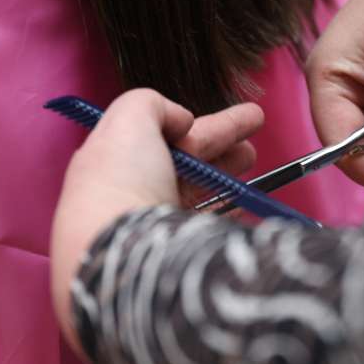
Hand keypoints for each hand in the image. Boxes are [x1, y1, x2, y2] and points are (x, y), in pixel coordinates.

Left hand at [51, 89, 262, 354]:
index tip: (228, 116)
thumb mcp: (128, 119)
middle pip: (182, 163)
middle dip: (220, 144)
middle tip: (252, 135)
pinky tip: (238, 208)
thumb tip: (179, 121)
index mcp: (109, 163)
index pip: (158, 135)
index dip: (195, 124)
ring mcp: (149, 229)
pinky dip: (222, 214)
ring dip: (226, 175)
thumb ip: (151, 103)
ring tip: (253, 163)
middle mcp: (127, 195)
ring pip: (194, 193)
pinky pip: (202, 230)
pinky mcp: (172, 257)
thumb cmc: (120, 184)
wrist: (123, 259)